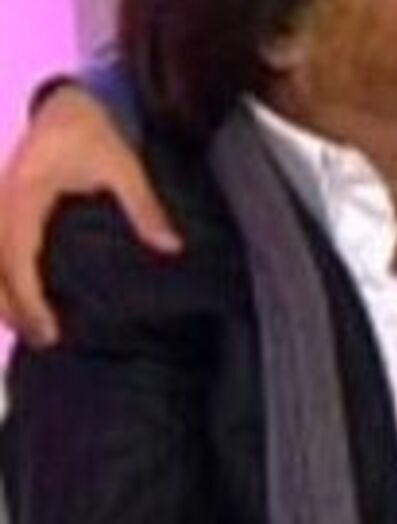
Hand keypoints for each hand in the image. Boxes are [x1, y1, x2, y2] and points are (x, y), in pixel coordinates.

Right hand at [0, 84, 180, 346]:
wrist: (71, 102)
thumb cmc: (96, 131)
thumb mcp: (125, 166)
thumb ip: (144, 208)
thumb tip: (171, 247)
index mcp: (26, 192)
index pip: (19, 256)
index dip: (29, 297)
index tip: (47, 328)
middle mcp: (3, 199)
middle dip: (10, 304)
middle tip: (41, 339)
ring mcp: (0, 201)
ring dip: (1, 292)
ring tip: (26, 329)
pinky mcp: (6, 204)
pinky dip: (4, 273)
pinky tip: (18, 297)